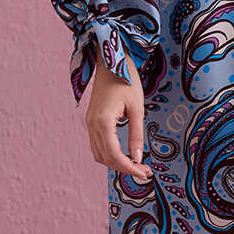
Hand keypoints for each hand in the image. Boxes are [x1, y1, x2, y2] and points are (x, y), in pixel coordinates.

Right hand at [85, 55, 152, 179]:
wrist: (111, 61)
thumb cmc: (126, 80)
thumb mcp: (137, 108)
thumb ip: (136, 134)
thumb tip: (137, 158)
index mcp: (103, 122)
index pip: (114, 155)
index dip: (129, 168)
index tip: (144, 173)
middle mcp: (92, 124)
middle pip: (105, 158)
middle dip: (124, 168)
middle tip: (145, 172)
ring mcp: (89, 123)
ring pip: (99, 154)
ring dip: (116, 163)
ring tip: (136, 165)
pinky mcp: (91, 120)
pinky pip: (97, 145)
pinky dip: (109, 154)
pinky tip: (124, 155)